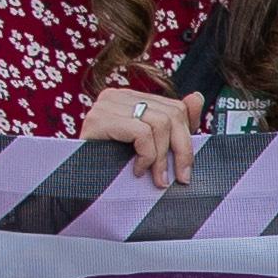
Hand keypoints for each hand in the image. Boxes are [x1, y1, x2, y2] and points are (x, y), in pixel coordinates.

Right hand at [80, 82, 205, 189]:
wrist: (80, 182)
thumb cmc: (114, 164)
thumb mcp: (152, 145)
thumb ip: (175, 123)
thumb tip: (197, 97)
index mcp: (131, 98)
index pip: (174, 108)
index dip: (186, 137)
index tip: (186, 167)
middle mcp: (117, 95)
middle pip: (171, 114)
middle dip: (181, 149)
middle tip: (180, 177)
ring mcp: (106, 104)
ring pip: (159, 124)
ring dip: (162, 157)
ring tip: (155, 178)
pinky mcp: (98, 119)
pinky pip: (141, 132)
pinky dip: (146, 155)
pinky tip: (138, 170)